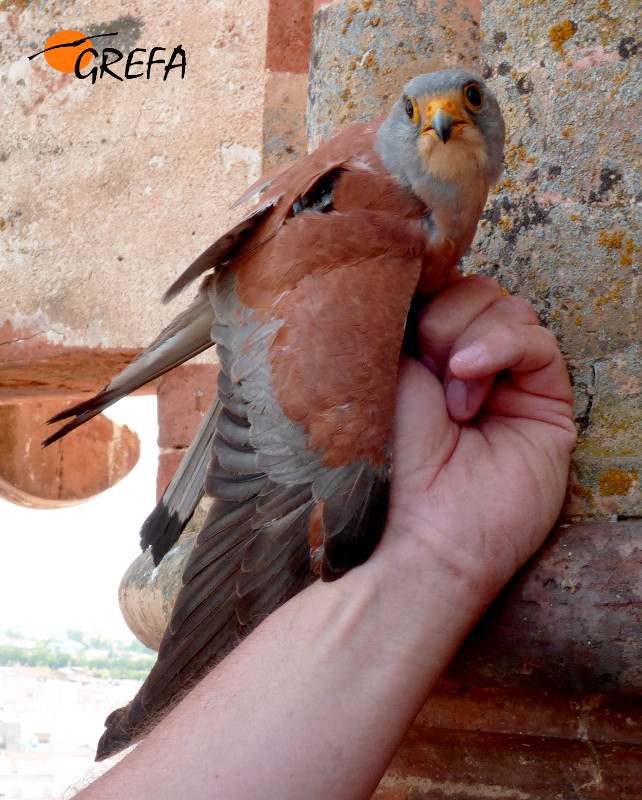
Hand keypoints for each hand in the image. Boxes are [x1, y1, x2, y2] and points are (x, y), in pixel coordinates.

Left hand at [383, 275, 576, 597]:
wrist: (417, 530)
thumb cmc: (386, 462)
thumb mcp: (376, 378)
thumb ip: (399, 325)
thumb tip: (412, 279)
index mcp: (424, 359)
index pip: (439, 293)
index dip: (425, 290)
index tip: (400, 308)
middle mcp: (468, 366)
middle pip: (476, 291)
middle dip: (444, 317)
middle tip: (426, 364)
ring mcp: (509, 383)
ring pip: (507, 307)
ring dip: (468, 337)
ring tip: (448, 392)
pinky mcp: (546, 402)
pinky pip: (538, 341)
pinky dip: (501, 346)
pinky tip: (469, 376)